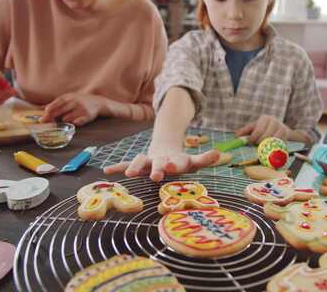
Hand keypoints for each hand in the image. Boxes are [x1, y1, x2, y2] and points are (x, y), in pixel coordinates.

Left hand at [41, 93, 107, 125]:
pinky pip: (78, 122)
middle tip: (47, 122)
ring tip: (65, 120)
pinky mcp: (88, 116)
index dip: (52, 106)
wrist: (98, 102)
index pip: (59, 101)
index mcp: (69, 97)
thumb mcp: (68, 98)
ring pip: (68, 118)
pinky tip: (75, 122)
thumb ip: (56, 104)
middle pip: (62, 110)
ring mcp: (82, 109)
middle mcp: (76, 102)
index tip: (46, 111)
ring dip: (64, 120)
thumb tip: (40, 109)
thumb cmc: (79, 101)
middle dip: (54, 116)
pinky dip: (75, 123)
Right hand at [104, 149, 219, 181]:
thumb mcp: (194, 162)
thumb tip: (219, 153)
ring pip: (139, 162)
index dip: (174, 164)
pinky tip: (107, 170)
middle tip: (155, 176)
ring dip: (134, 167)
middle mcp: (159, 159)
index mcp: (174, 160)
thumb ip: (205, 159)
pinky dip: (118, 167)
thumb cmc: (180, 162)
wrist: (164, 151)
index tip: (171, 166)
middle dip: (156, 169)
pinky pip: (126, 165)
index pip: (175, 162)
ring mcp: (147, 161)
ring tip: (128, 174)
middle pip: (157, 163)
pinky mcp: (139, 165)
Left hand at [235, 115, 290, 143]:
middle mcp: (274, 121)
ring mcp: (282, 128)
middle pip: (266, 136)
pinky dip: (274, 147)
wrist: (281, 128)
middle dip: (260, 143)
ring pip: (273, 140)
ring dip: (267, 145)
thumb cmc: (264, 128)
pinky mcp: (287, 135)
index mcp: (265, 118)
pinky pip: (280, 144)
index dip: (254, 138)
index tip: (251, 142)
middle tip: (257, 145)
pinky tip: (270, 147)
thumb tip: (236, 136)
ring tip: (263, 146)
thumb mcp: (254, 127)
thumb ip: (245, 131)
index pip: (258, 130)